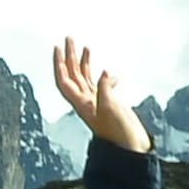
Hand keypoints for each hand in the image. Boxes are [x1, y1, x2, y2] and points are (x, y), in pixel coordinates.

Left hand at [53, 37, 147, 151]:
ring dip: (84, 63)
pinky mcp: (109, 105)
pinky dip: (105, 77)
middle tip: (69, 38)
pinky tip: (110, 72)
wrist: (130, 149)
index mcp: (81, 103)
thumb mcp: (110, 108)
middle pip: (72, 76)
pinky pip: (103, 87)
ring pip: (86, 79)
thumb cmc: (118, 133)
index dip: (59, 64)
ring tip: (85, 47)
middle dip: (69, 57)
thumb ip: (106, 88)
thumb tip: (105, 72)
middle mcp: (86, 102)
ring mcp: (97, 103)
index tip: (57, 47)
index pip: (64, 80)